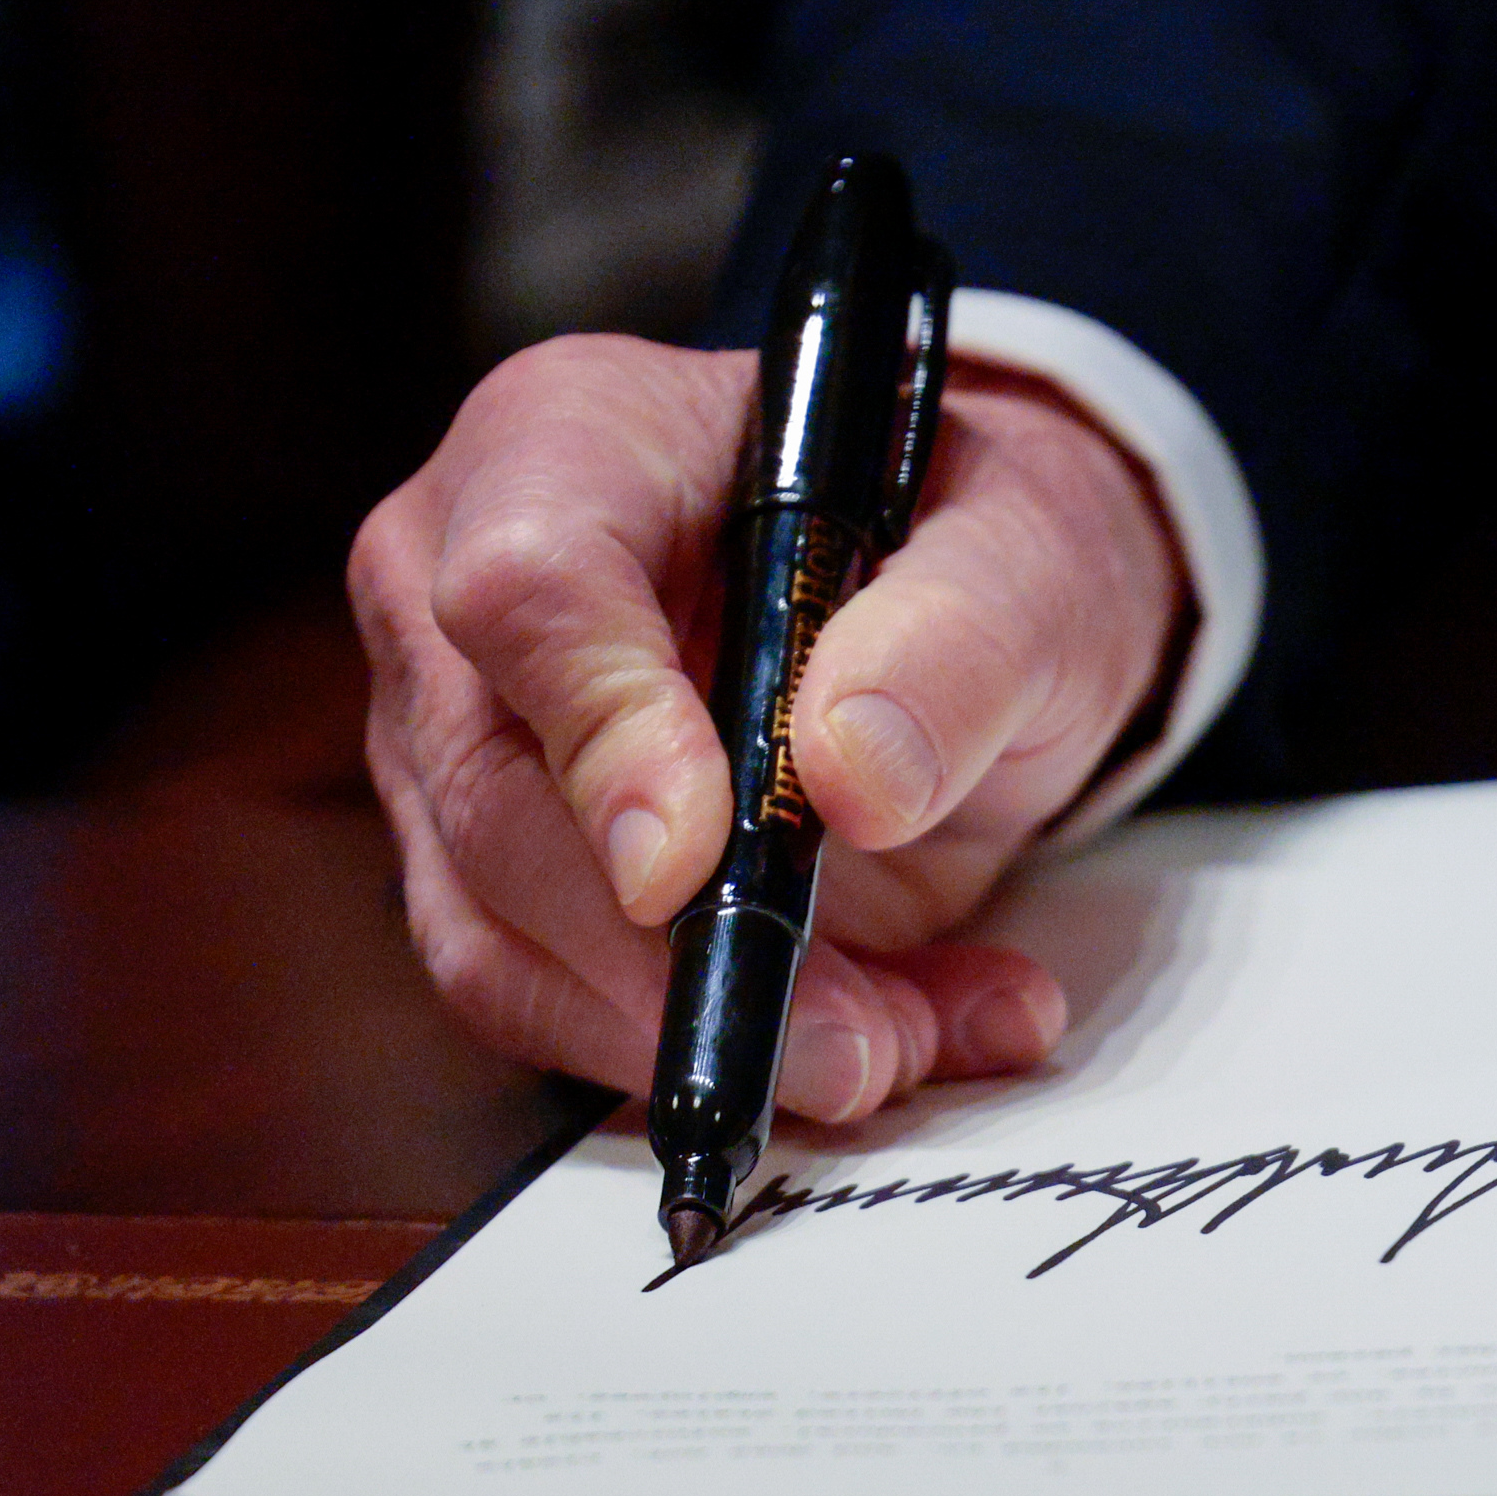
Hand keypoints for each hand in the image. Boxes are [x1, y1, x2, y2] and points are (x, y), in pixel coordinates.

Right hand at [350, 333, 1185, 1118]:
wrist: (983, 612)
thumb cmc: (977, 539)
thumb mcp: (1031, 553)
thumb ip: (960, 638)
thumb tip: (851, 776)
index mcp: (573, 444)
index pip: (525, 589)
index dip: (602, 738)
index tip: (696, 867)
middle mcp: (465, 590)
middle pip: (490, 796)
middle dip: (666, 954)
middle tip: (852, 1041)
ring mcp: (469, 742)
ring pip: (502, 938)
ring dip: (697, 1031)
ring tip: (895, 1047)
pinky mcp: (512, 878)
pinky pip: (566, 1005)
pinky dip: (721, 1051)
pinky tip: (889, 1034)